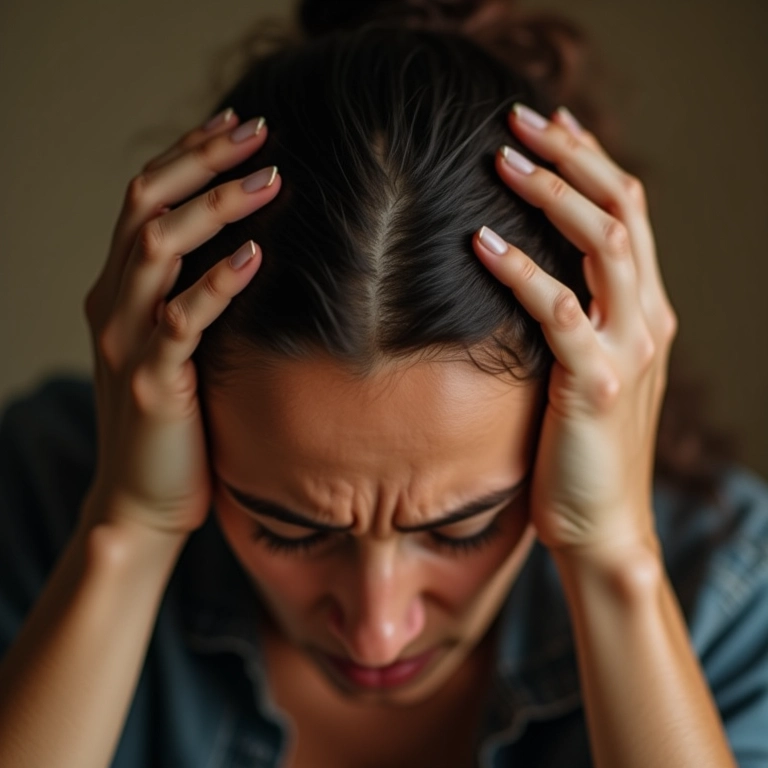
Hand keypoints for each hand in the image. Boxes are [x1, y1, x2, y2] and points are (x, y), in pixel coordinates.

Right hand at [80, 110, 280, 535]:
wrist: (141, 500)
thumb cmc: (173, 422)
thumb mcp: (174, 347)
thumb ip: (189, 298)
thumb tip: (246, 250)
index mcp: (117, 290)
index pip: (144, 199)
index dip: (186, 155)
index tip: (235, 125)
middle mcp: (112, 303)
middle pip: (146, 205)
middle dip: (202, 160)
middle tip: (259, 131)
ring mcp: (126, 340)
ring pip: (157, 249)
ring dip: (214, 207)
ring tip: (270, 179)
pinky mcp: (151, 380)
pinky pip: (181, 319)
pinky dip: (216, 283)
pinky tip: (255, 256)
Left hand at [472, 104, 677, 559]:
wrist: (602, 526)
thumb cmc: (581, 450)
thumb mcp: (589, 372)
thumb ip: (576, 322)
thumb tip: (529, 276)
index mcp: (645, 313)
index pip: (628, 215)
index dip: (592, 162)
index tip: (549, 125)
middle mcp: (647, 320)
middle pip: (622, 211)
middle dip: (572, 156)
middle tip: (518, 120)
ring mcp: (628, 349)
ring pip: (604, 247)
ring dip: (552, 194)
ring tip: (499, 160)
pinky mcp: (596, 384)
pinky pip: (559, 312)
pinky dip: (522, 271)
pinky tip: (482, 242)